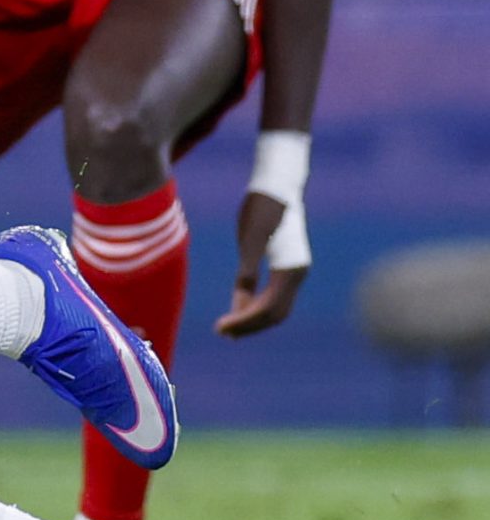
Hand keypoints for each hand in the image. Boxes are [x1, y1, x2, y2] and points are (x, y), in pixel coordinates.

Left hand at [216, 189, 307, 336]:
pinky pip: (275, 295)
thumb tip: (242, 305)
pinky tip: (239, 308)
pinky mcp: (288, 265)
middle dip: (249, 325)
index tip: (221, 329)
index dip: (244, 322)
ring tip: (228, 327)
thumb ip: (247, 272)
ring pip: (277, 307)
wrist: (278, 186)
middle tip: (221, 332)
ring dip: (253, 318)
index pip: (267, 309)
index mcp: (290, 270)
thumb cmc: (262, 209)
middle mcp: (297, 274)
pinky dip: (257, 305)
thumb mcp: (250, 239)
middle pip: (275, 314)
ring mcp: (295, 271)